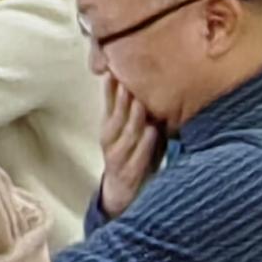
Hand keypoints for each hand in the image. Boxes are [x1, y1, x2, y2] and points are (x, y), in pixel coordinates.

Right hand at [97, 79, 162, 217]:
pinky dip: (145, 144)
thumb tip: (145, 87)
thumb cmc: (130, 158)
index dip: (111, 88)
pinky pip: (138, 157)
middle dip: (121, 98)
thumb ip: (133, 114)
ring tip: (141, 102)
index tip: (115, 68)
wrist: (119, 194)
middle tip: (129, 79)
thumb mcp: (128, 134)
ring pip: (125, 135)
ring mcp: (118, 158)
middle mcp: (110, 142)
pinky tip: (153, 132)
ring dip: (133, 118)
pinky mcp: (129, 173)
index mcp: (110, 129)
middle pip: (115, 117)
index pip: (109, 104)